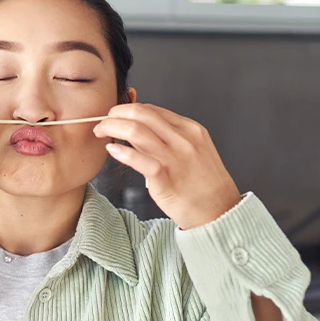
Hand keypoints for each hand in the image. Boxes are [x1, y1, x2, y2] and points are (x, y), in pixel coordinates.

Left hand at [94, 103, 241, 229]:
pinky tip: (111, 150)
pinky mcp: (165, 178)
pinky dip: (121, 152)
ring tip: (100, 133)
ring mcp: (174, 158)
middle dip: (115, 114)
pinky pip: (138, 159)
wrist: (219, 210)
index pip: (151, 109)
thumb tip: (138, 128)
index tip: (114, 116)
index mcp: (190, 129)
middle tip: (102, 122)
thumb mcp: (193, 150)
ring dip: (111, 128)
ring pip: (136, 131)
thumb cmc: (202, 183)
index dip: (127, 109)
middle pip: (140, 114)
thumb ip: (169, 137)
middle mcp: (183, 139)